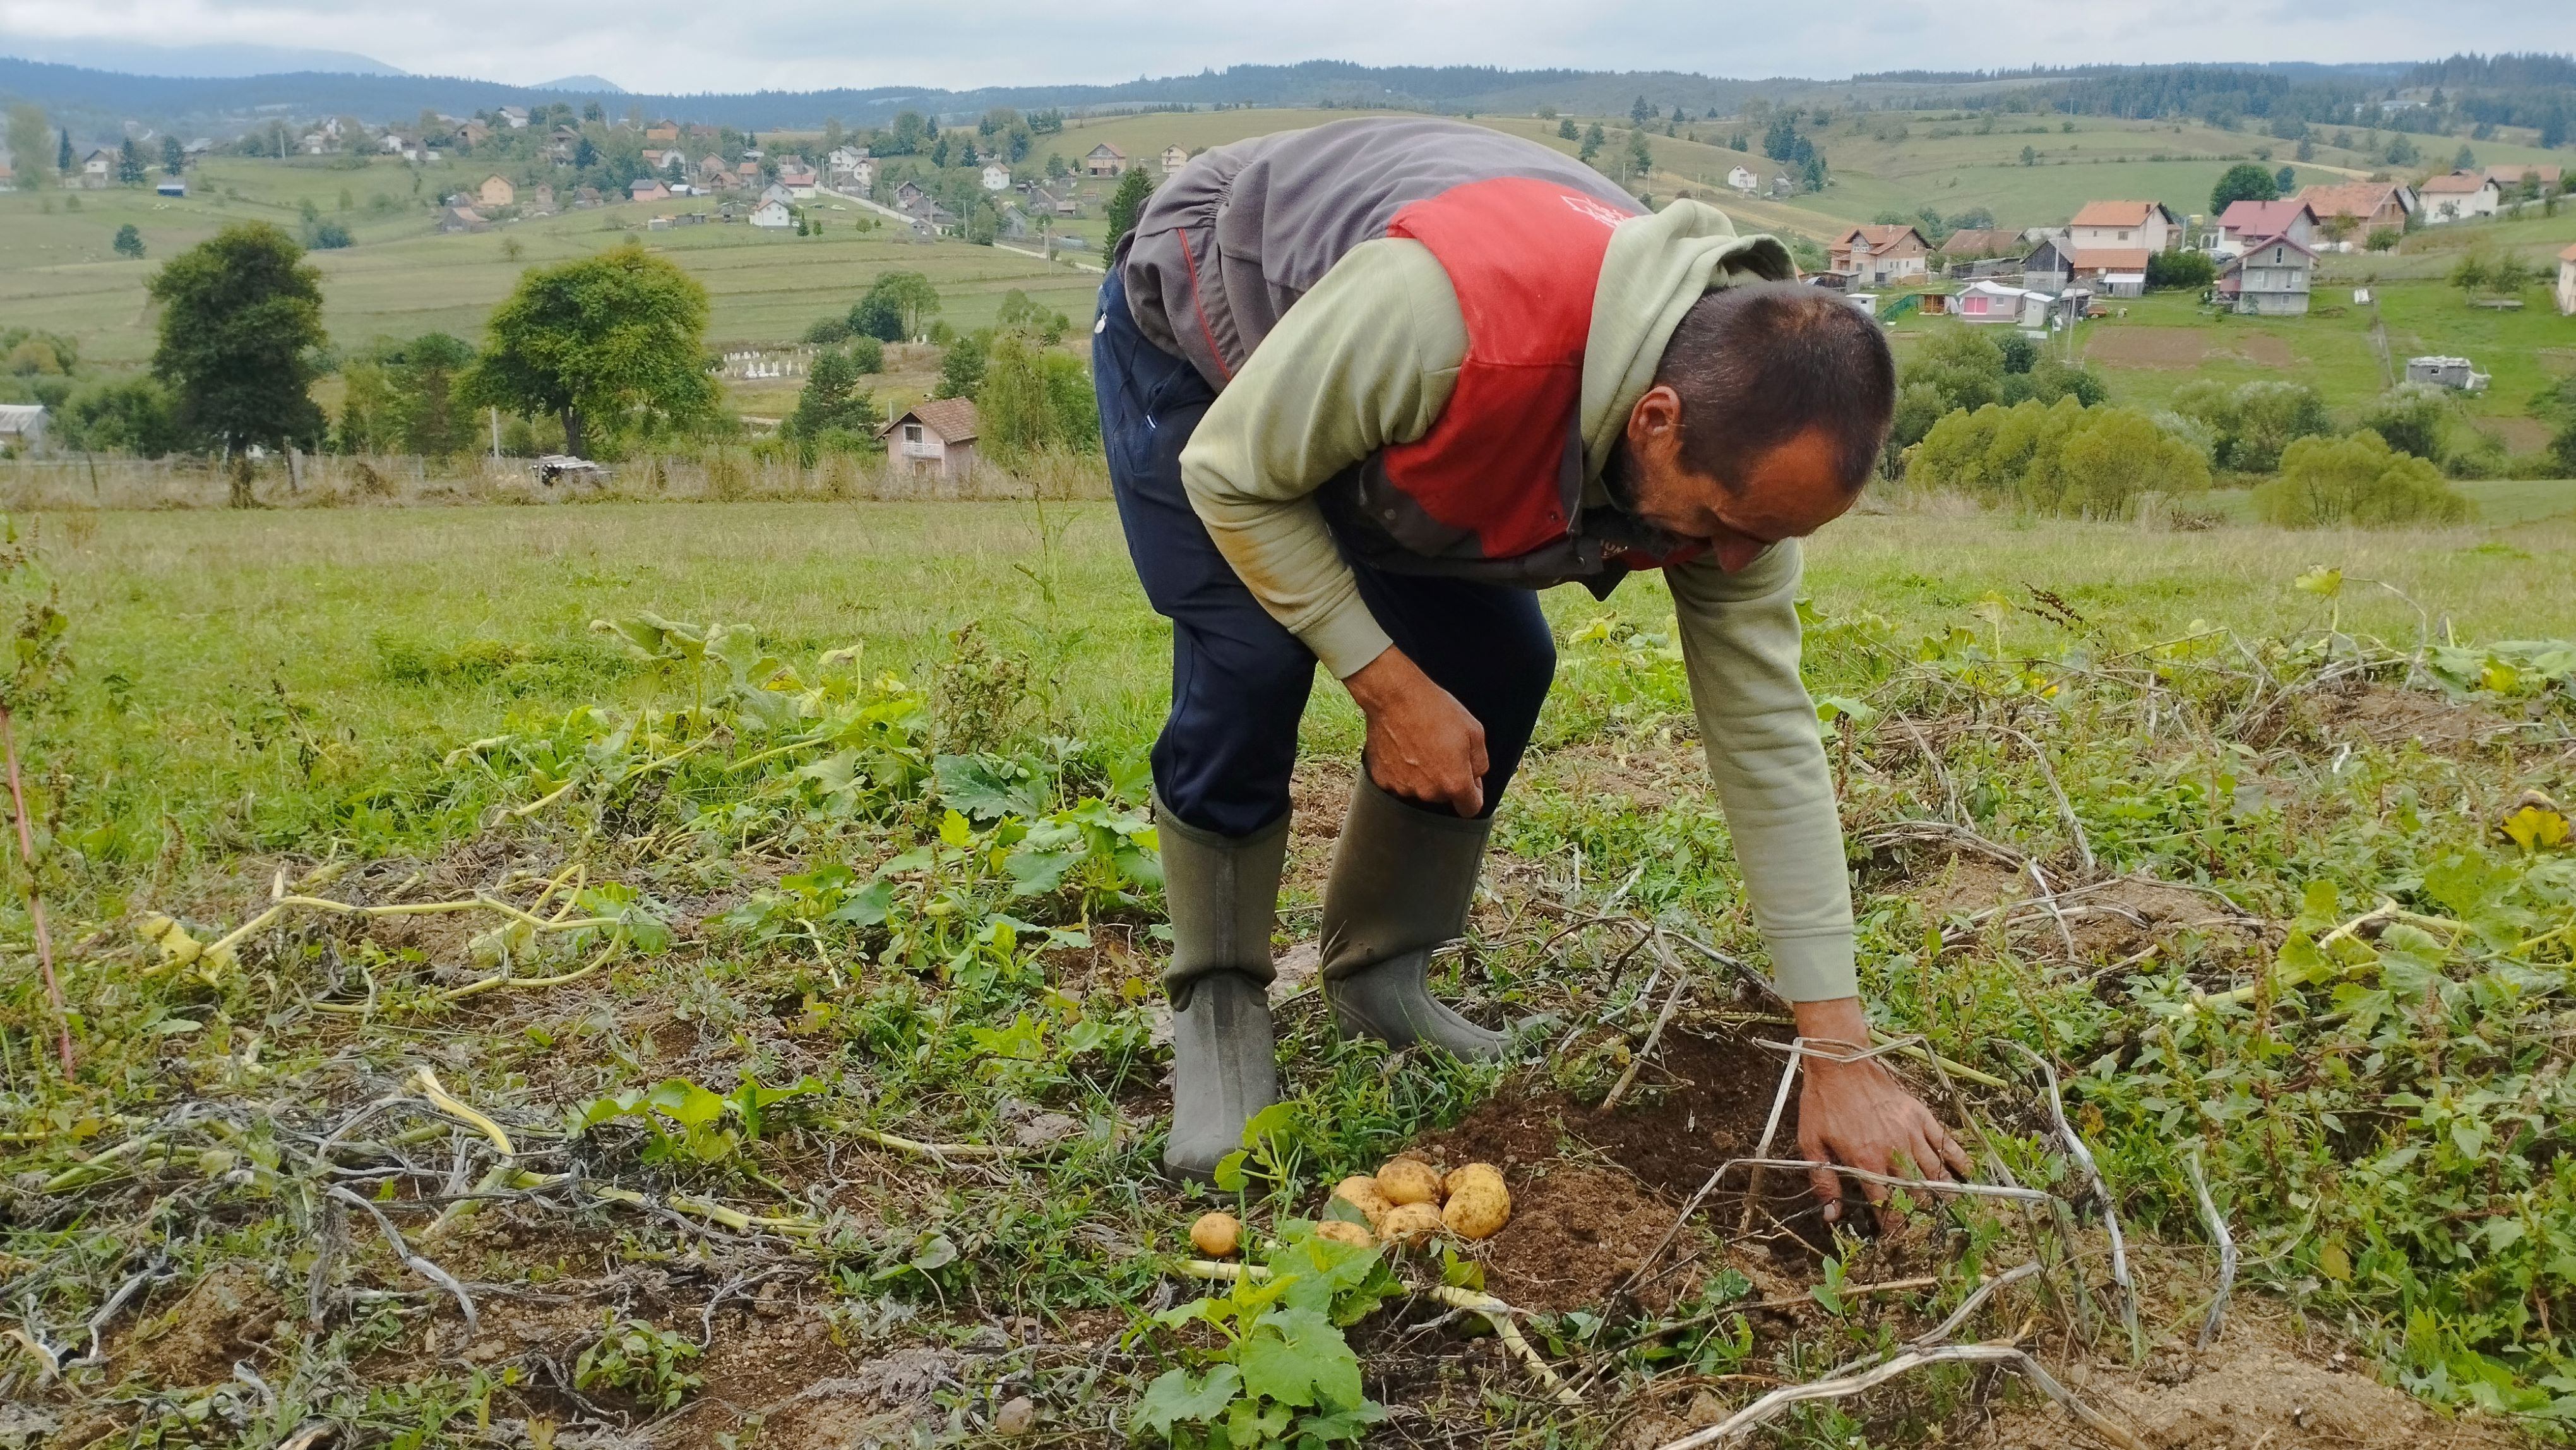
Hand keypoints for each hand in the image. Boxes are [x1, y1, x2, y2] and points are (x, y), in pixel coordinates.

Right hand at [1342, 647, 1487, 816]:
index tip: (1469, 782)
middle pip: (1443, 796)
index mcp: (1454, 783)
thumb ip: (1480, 762)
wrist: (1394, 696)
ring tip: (1418, 745)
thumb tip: (1476, 777)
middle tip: (1440, 749)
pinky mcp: (1382, 779)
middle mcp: (1428, 792)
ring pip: (1419, 788)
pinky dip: (1400, 769)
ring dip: (1422, 774)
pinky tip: (1402, 747)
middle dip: (1446, 778)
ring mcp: (1402, 787)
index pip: (1470, 809)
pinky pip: (1397, 780)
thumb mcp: (1474, 731)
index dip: (1473, 795)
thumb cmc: (1435, 710)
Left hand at [1790, 997, 1972, 1226]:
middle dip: (1918, 1209)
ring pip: (1932, 1170)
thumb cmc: (1823, 1103)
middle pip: (1914, 1190)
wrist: (1840, 1064)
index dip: (1891, 1223)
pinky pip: (1944, 1140)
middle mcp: (1893, 1150)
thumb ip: (1823, 1181)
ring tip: (1947, 1205)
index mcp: (1865, 1161)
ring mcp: (1910, 1132)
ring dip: (1940, 1190)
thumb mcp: (1811, 1144)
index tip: (1894, 1234)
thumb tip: (1831, 1214)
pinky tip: (1965, 1171)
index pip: (1884, 1203)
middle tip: (1920, 1219)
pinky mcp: (1919, 1115)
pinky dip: (1957, 1158)